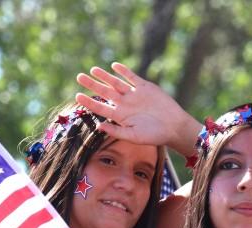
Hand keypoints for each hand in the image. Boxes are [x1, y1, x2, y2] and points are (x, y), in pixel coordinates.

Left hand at [75, 63, 200, 156]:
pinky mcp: (145, 88)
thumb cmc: (154, 135)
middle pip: (105, 92)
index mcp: (120, 117)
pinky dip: (123, 72)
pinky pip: (131, 78)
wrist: (173, 127)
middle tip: (79, 77)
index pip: (100, 107)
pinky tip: (114, 66)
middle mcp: (125, 104)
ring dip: (104, 76)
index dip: (89, 102)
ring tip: (92, 70)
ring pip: (116, 83)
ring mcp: (134, 95)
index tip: (77, 96)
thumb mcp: (133, 136)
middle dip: (92, 84)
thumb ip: (116, 131)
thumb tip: (98, 126)